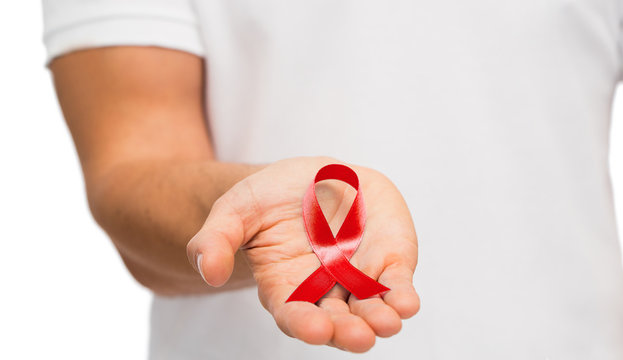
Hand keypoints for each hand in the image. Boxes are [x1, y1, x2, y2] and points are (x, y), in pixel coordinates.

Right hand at [186, 157, 419, 351]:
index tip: (316, 331)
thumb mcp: (234, 211)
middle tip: (359, 338)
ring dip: (380, 319)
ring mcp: (359, 277)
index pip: (295, 315)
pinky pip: (397, 281)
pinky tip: (407, 303)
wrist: (312, 178)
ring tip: (387, 324)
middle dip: (349, 331)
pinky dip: (403, 294)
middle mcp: (325, 290)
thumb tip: (211, 272)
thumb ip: (216, 241)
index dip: (305, 325)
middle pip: (338, 321)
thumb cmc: (268, 199)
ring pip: (372, 308)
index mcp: (286, 287)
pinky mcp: (388, 259)